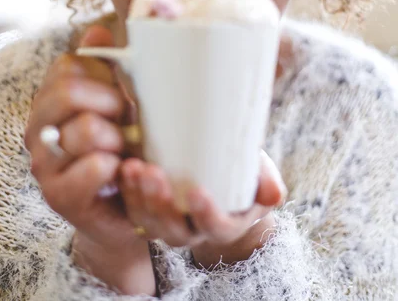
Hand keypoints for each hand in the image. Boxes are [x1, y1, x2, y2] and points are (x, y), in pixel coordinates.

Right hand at [24, 25, 155, 295]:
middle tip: (127, 123)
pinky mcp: (59, 195)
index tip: (123, 97)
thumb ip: (108, 66)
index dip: (106, 78)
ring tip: (124, 150)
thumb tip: (97, 33)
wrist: (125, 205)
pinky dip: (115, 166)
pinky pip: (93, 166)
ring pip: (84, 129)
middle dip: (111, 104)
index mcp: (51, 98)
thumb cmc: (124, 144)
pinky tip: (119, 171)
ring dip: (117, 138)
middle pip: (67, 92)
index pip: (69, 66)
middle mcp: (38, 126)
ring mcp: (44, 162)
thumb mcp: (120, 100)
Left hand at [119, 148, 285, 254]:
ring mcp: (169, 222)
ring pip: (149, 221)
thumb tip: (274, 195)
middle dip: (161, 204)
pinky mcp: (148, 209)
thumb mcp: (258, 171)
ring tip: (132, 167)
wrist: (219, 168)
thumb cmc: (243, 169)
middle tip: (153, 173)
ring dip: (138, 196)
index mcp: (225, 224)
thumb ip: (266, 181)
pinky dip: (126, 190)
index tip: (197, 191)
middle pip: (175, 229)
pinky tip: (123, 167)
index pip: (216, 228)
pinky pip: (133, 209)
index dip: (206, 214)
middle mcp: (195, 230)